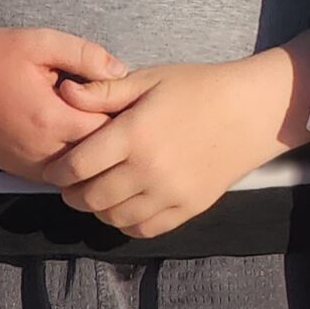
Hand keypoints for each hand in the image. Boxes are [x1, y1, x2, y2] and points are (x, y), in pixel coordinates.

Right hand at [0, 24, 125, 175]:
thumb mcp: (42, 42)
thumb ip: (86, 55)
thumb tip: (120, 71)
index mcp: (49, 120)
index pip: (108, 132)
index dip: (123, 114)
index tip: (126, 97)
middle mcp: (39, 151)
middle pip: (97, 156)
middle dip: (111, 135)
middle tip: (116, 108)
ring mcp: (26, 165)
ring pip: (78, 170)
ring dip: (90, 148)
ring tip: (91, 116)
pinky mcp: (16, 169)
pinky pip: (56, 171)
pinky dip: (69, 155)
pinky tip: (69, 128)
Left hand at [45, 58, 285, 237]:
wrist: (253, 110)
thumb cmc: (199, 88)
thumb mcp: (151, 79)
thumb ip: (105, 91)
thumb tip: (64, 93)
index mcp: (134, 133)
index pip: (76, 166)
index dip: (58, 170)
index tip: (56, 167)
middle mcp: (149, 168)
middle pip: (89, 198)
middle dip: (73, 192)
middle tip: (74, 182)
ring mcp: (170, 192)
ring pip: (113, 217)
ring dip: (99, 208)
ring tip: (101, 192)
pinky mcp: (188, 207)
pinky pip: (144, 229)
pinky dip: (128, 222)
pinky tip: (129, 204)